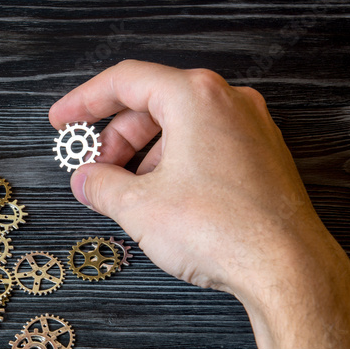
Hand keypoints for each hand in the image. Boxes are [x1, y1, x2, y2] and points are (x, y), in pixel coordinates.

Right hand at [49, 59, 334, 305]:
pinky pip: (207, 145)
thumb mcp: (139, 207)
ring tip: (124, 191)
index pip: (126, 81)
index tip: (62, 121)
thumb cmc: (222, 229)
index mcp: (196, 96)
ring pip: (182, 126)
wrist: (287, 268)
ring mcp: (252, 129)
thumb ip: (102, 185)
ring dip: (145, 153)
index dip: (84, 102)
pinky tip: (161, 197)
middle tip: (91, 168)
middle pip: (154, 103)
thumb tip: (87, 180)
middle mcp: (229, 102)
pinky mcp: (263, 158)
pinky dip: (176, 162)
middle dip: (115, 137)